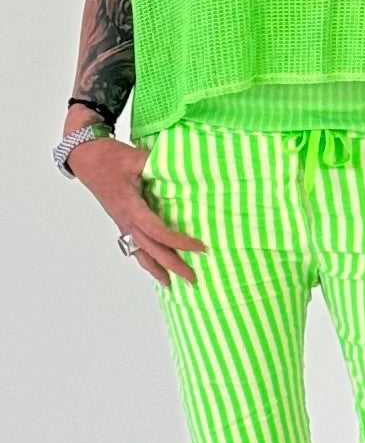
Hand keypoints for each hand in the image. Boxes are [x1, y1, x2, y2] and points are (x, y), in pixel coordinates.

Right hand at [67, 136, 209, 288]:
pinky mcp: (122, 221)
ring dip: (156, 270)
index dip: (180, 242)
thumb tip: (183, 170)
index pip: (159, 232)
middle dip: (173, 266)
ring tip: (170, 285)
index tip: (200, 248)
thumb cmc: (109, 157)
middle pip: (152, 250)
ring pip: (140, 253)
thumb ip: (159, 165)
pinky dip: (146, 259)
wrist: (85, 157)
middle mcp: (127, 221)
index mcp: (131, 208)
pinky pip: (134, 246)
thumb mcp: (136, 158)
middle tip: (193, 279)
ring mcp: (123, 223)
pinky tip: (153, 265)